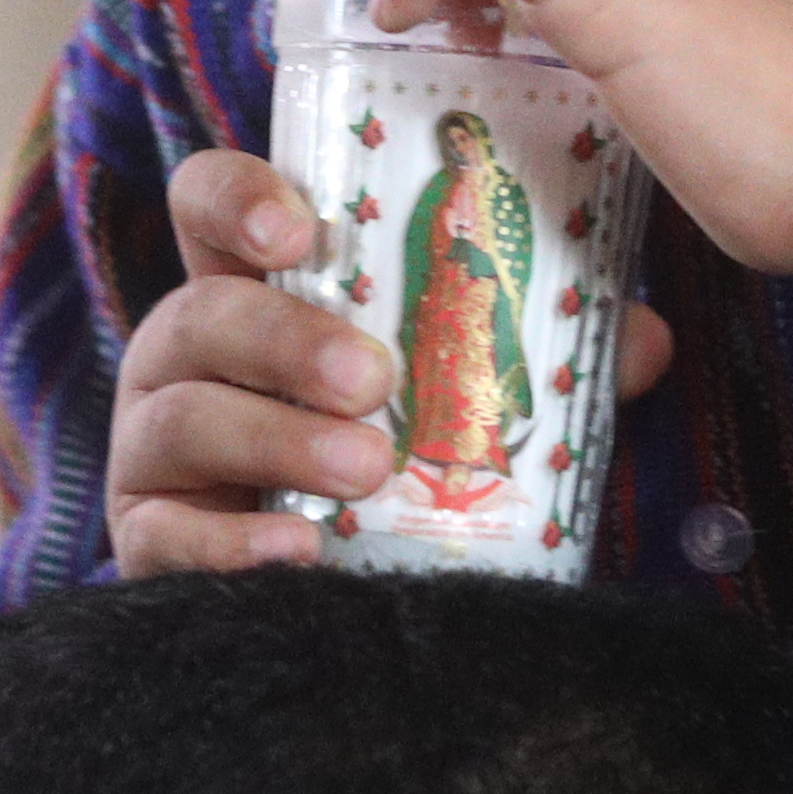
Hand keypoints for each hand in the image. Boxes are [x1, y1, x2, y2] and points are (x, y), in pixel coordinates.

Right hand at [108, 146, 672, 572]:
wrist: (330, 594)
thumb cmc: (384, 447)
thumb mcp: (451, 385)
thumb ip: (534, 352)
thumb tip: (643, 337)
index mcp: (249, 287)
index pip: (209, 206)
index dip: (240, 199)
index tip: (305, 232)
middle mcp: (185, 354)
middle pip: (199, 312)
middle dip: (286, 338)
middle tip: (376, 377)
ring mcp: (154, 446)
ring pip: (182, 418)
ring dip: (278, 437)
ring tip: (366, 465)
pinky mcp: (149, 538)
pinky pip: (165, 536)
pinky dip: (233, 545)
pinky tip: (300, 552)